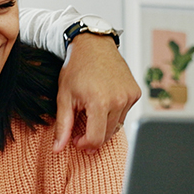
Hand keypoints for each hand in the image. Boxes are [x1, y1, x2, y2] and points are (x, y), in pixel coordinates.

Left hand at [54, 32, 140, 152]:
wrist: (93, 45)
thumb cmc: (76, 69)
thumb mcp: (64, 97)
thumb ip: (63, 125)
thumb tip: (57, 148)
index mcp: (100, 102)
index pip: (96, 139)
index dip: (84, 144)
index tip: (76, 139)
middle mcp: (119, 100)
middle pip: (107, 134)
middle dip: (92, 136)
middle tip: (80, 129)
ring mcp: (130, 96)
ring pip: (117, 125)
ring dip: (103, 124)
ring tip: (91, 111)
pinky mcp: (136, 92)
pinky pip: (124, 113)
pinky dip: (114, 113)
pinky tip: (103, 102)